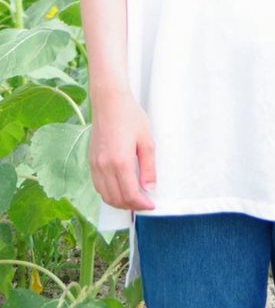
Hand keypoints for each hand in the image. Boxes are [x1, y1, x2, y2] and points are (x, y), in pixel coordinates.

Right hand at [89, 89, 156, 210]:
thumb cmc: (130, 117)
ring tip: (133, 199)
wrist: (109, 102)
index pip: (130, 194)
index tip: (151, 205)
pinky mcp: (90, 161)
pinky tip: (119, 189)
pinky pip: (98, 186)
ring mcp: (95, 165)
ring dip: (119, 202)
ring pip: (105, 196)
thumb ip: (148, 167)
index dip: (142, 204)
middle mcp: (104, 167)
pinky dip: (108, 193)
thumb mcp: (146, 140)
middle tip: (144, 203)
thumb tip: (149, 188)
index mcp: (120, 162)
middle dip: (131, 206)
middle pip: (116, 199)